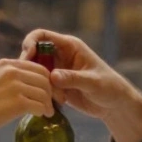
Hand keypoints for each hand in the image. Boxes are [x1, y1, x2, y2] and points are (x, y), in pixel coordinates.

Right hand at [0, 58, 54, 141]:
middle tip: (53, 102)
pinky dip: (43, 111)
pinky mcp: (18, 102)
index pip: (37, 67)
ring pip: (44, 92)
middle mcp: (12, 71)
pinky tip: (42, 116)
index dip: (47, 79)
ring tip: (47, 112)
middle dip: (51, 91)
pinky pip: (40, 105)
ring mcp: (15, 86)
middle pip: (44, 78)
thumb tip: (26, 86)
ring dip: (48, 103)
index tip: (49, 90)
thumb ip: (8, 79)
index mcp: (6, 64)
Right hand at [19, 30, 141, 141]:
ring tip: (45, 95)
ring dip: (35, 82)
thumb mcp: (92, 82)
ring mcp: (56, 71)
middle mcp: (60, 56)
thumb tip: (52, 76)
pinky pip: (40, 86)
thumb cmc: (109, 87)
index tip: (27, 56)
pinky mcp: (55, 86)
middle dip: (28, 65)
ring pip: (35, 71)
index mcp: (69, 46)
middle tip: (27, 80)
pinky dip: (40, 93)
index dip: (30, 42)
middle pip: (34, 53)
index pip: (42, 36)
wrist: (114, 105)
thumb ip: (73, 78)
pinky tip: (48, 103)